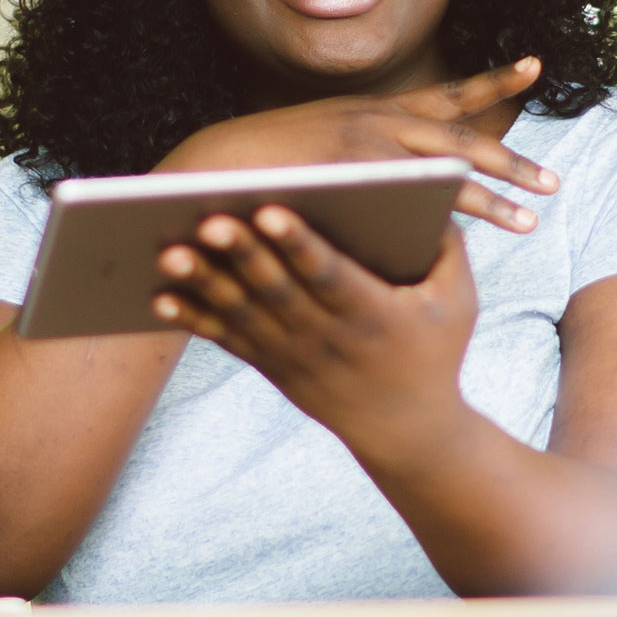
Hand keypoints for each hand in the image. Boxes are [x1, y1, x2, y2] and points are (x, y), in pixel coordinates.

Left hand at [153, 207, 478, 465]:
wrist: (405, 430)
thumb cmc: (434, 350)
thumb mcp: (457, 301)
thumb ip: (447, 245)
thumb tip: (431, 186)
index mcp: (373, 314)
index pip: (330, 274)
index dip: (299, 244)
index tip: (272, 210)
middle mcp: (327, 336)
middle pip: (276, 291)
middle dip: (241, 254)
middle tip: (207, 218)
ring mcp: (293, 355)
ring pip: (242, 315)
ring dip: (204, 283)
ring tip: (169, 251)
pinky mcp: (270, 366)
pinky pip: (226, 341)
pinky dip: (193, 320)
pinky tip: (159, 298)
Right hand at [159, 59, 555, 234]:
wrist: (213, 167)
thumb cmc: (266, 164)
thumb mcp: (322, 141)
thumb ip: (366, 153)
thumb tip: (400, 182)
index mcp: (375, 108)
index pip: (447, 92)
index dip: (492, 81)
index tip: (534, 66)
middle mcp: (379, 117)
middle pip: (462, 138)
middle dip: (512, 161)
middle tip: (553, 183)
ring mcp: (367, 144)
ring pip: (447, 170)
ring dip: (491, 198)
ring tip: (529, 222)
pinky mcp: (354, 173)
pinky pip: (410, 196)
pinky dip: (442, 218)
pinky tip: (467, 239)